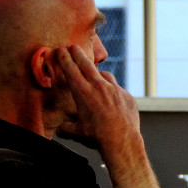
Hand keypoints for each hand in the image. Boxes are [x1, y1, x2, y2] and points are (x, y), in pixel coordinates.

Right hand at [54, 45, 173, 187]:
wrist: (121, 140)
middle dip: (78, 54)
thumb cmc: (97, 137)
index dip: (65, 58)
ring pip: (105, 75)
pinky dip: (114, 91)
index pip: (70, 69)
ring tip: (96, 76)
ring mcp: (115, 89)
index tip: (61, 50)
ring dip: (99, 74)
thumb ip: (66, 128)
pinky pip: (118, 89)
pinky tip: (113, 98)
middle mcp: (98, 86)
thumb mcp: (76, 132)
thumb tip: (60, 129)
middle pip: (86, 64)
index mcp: (82, 92)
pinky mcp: (127, 96)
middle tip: (74, 47)